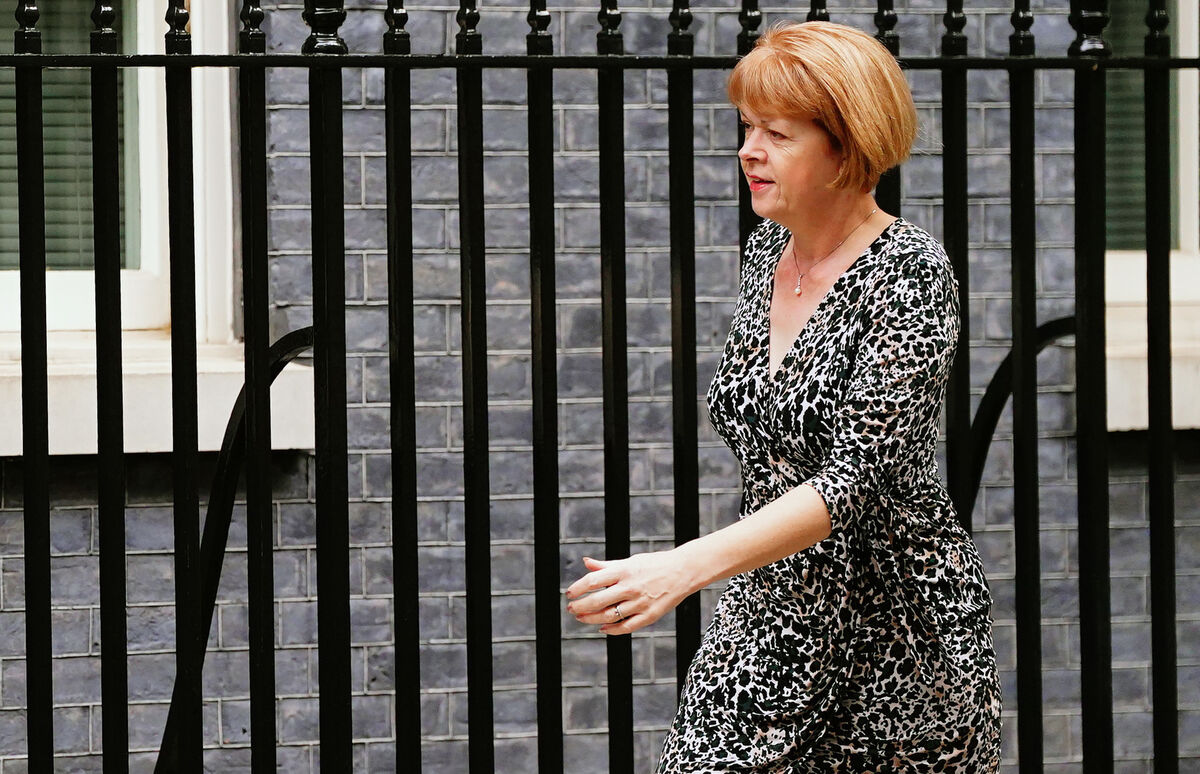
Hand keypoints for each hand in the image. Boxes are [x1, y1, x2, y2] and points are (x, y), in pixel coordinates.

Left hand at [564, 550, 698, 635]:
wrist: (683, 571)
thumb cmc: (654, 564)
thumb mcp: (630, 561)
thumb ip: (606, 565)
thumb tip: (586, 562)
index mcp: (624, 570)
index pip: (594, 580)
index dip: (578, 588)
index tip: (569, 593)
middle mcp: (631, 587)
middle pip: (598, 601)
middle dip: (580, 607)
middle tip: (571, 609)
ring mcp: (640, 602)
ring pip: (609, 616)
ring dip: (592, 619)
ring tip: (581, 618)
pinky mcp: (650, 615)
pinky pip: (626, 626)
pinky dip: (612, 630)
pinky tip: (602, 628)